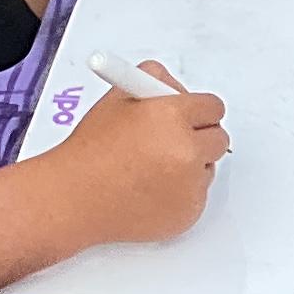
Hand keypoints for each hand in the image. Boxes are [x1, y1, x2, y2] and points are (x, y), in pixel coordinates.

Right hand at [46, 62, 229, 242]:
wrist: (75, 198)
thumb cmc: (91, 150)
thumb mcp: (117, 98)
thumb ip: (153, 81)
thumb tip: (178, 88)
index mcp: (171, 115)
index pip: (213, 108)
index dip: (198, 111)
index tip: (189, 116)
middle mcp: (186, 150)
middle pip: (218, 138)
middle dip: (199, 136)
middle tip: (170, 141)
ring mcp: (190, 185)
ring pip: (208, 168)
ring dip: (190, 166)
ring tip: (150, 169)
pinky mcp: (189, 212)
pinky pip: (197, 196)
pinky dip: (180, 193)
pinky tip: (149, 191)